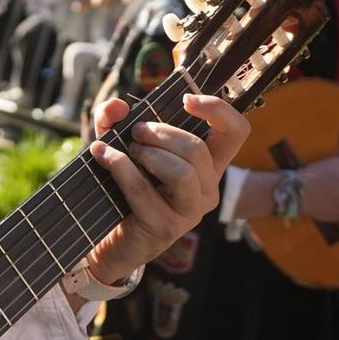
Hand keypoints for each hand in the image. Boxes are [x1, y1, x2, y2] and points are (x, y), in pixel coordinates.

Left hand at [81, 93, 247, 284]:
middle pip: (198, 149)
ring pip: (183, 173)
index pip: (235, 133)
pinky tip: (102, 156)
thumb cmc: (122, 188)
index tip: (187, 100)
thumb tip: (117, 106)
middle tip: (136, 131)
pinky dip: (120, 166)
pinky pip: (144, 190)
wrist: (107, 240)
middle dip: (163, 132)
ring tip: (129, 150)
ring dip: (150, 153)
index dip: (219, 110)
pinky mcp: (164, 227)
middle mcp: (206, 190)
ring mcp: (188, 212)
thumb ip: (115, 121)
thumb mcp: (120, 146)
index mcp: (207, 166)